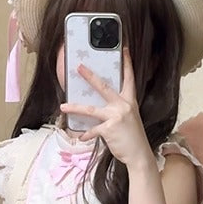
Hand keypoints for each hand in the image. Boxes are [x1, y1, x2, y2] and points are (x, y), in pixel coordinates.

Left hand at [59, 49, 154, 172]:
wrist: (139, 154)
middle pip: (104, 87)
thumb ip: (117, 108)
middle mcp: (123, 106)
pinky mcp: (109, 129)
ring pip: (90, 109)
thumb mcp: (128, 118)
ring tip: (63, 106)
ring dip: (75, 107)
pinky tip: (81, 136)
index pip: (129, 78)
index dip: (126, 63)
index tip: (124, 49)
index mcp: (130, 101)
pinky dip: (86, 134)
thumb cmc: (132, 136)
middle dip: (90, 76)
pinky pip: (92, 130)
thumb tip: (99, 104)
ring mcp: (116, 117)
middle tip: (79, 67)